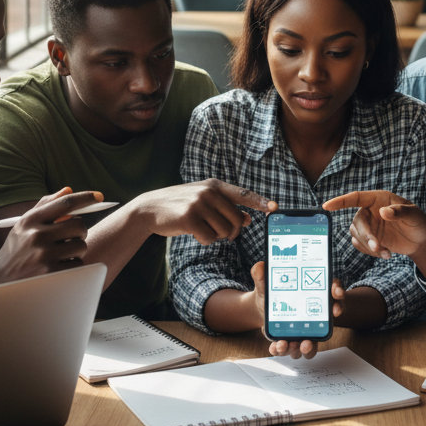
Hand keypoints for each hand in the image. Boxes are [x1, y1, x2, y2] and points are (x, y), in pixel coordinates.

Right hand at [0, 187, 92, 287]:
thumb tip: (69, 189)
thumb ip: (46, 206)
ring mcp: (44, 256)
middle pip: (79, 225)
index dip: (85, 197)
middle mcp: (37, 236)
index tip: (99, 196)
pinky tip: (58, 267)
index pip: (65, 203)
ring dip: (77, 249)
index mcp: (30, 220)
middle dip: (81, 231)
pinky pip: (78, 263)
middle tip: (74, 235)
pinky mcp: (51, 274)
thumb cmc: (17, 249)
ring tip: (61, 253)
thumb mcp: (25, 225)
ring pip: (81, 245)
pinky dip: (73, 264)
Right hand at [133, 180, 276, 244]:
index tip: (274, 207)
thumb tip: (248, 219)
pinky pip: (210, 238)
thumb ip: (225, 207)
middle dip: (232, 231)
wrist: (150, 208)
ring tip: (203, 228)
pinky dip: (204, 240)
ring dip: (217, 236)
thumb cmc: (181, 205)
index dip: (259, 201)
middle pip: (236, 220)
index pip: (242, 194)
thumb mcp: (204, 200)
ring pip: (224, 231)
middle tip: (223, 233)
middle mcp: (209, 192)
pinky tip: (194, 232)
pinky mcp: (189, 218)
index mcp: (215, 185)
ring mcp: (198, 204)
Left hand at [261, 266, 345, 359]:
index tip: (335, 293)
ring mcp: (309, 328)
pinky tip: (277, 346)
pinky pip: (297, 348)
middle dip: (327, 326)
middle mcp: (317, 311)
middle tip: (314, 330)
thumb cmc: (272, 294)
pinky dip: (287, 350)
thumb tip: (259, 266)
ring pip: (315, 340)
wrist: (263, 309)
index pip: (334, 290)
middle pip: (330, 319)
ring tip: (293, 345)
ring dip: (307, 347)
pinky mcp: (297, 339)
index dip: (338, 291)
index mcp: (315, 293)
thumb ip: (262, 276)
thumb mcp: (267, 285)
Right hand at [322, 191, 425, 281]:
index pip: (356, 197)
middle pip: (357, 222)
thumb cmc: (419, 222)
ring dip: (368, 246)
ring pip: (356, 235)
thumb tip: (382, 212)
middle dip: (365, 236)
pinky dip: (370, 253)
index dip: (341, 201)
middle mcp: (370, 211)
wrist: (420, 240)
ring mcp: (368, 225)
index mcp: (379, 199)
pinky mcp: (369, 238)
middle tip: (377, 247)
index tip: (326, 206)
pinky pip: (360, 245)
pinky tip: (386, 254)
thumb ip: (400, 212)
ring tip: (387, 253)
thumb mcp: (414, 215)